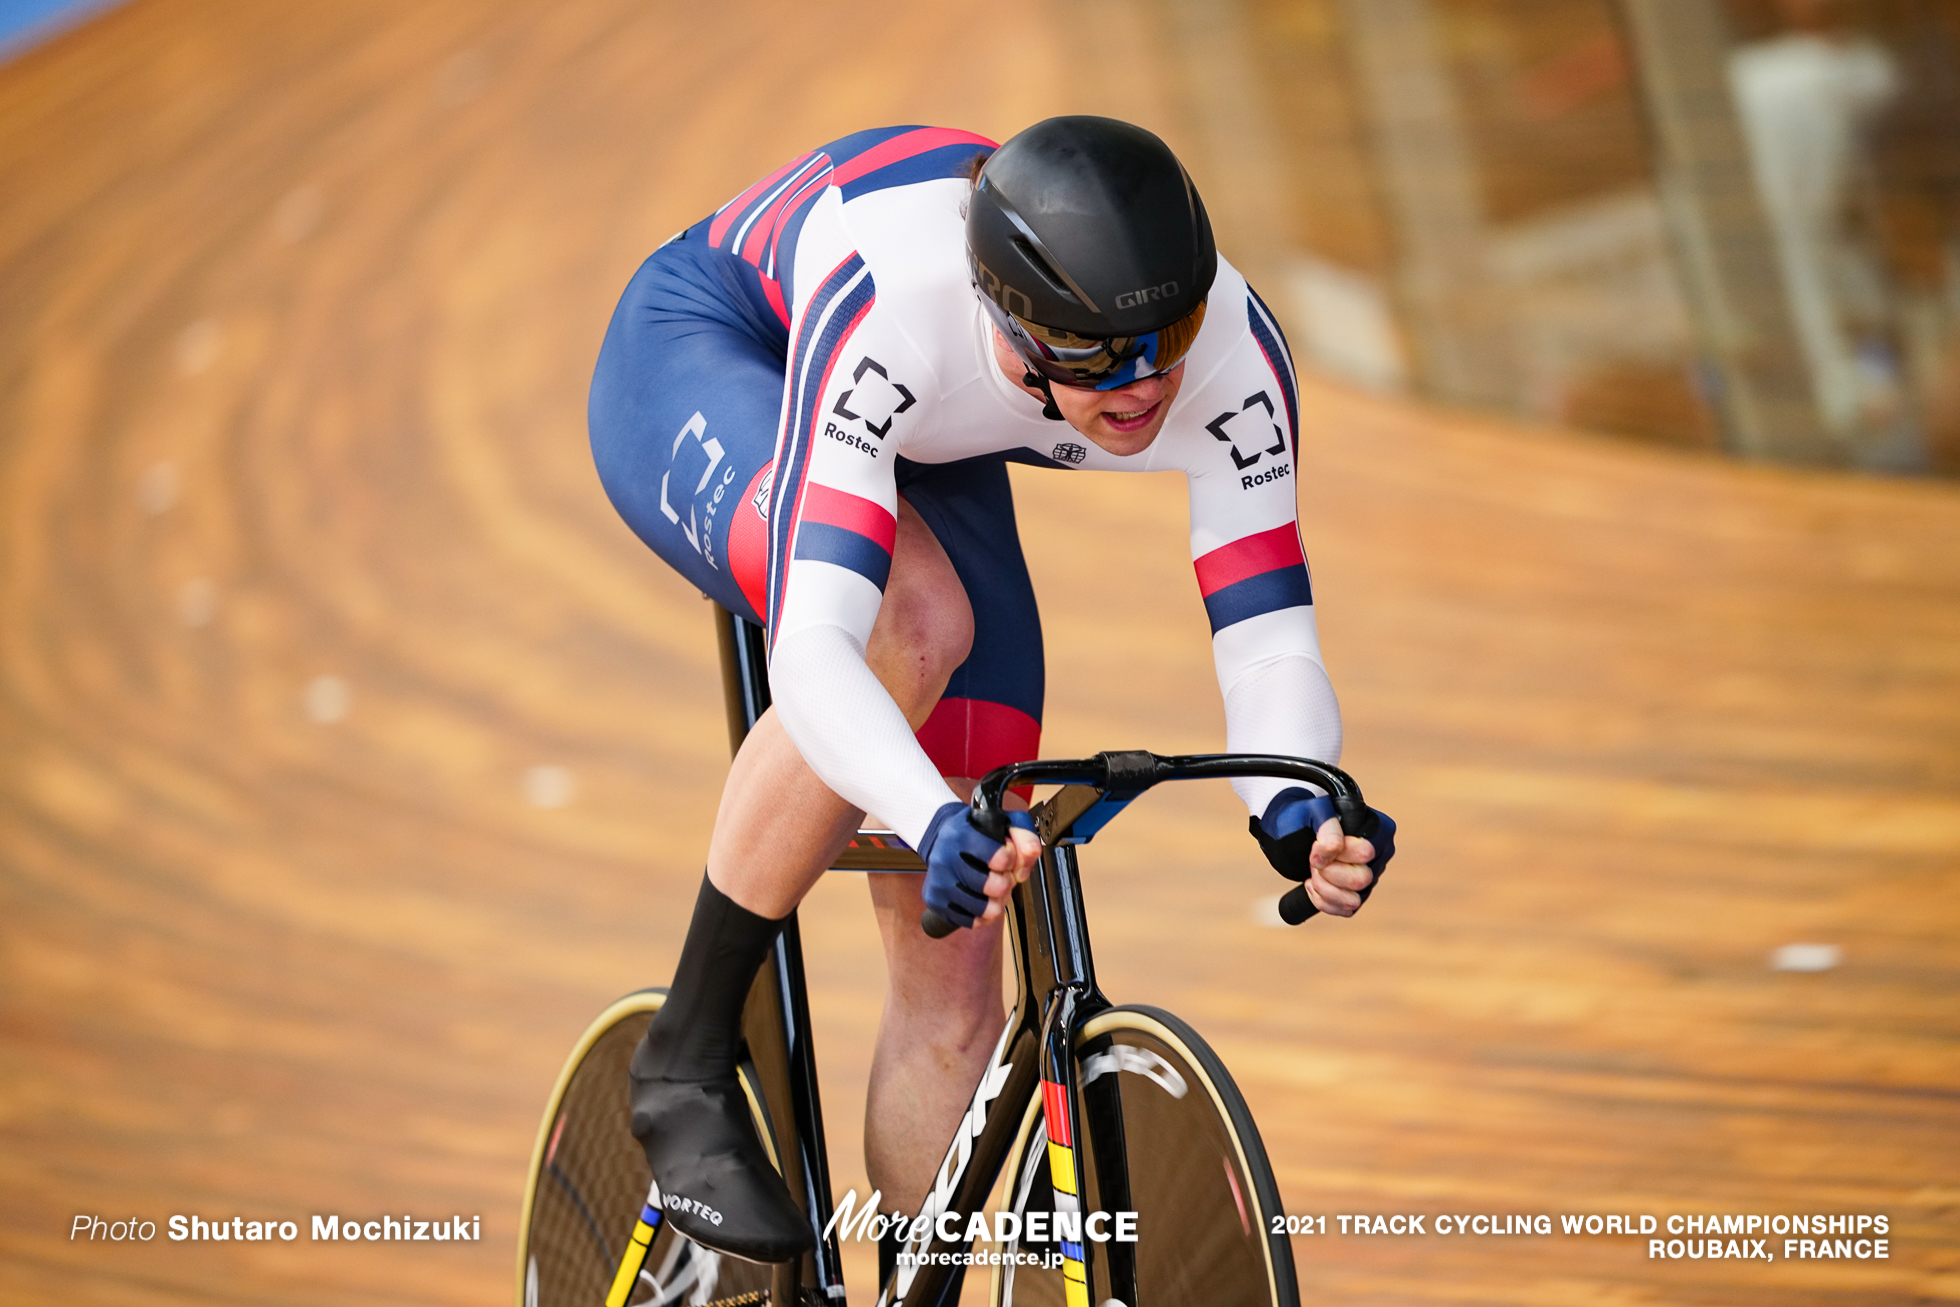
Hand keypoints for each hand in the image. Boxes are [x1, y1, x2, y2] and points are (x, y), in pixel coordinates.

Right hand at [918, 802, 1041, 928]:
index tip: (1006, 854)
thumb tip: (1031, 854)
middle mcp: (945, 858)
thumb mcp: (1004, 824)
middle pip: (997, 886)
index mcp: (961, 833)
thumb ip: (1025, 835)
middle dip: (1007, 882)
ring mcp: (939, 882)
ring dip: (998, 901)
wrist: (944, 841)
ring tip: (994, 888)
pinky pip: (973, 921)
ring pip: (987, 909)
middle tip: (1002, 874)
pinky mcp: (936, 902)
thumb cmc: (977, 834)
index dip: (1012, 859)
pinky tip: (983, 899)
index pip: (1001, 858)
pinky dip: (984, 915)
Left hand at [1251, 789, 1395, 917]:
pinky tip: (1311, 885)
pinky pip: (1347, 910)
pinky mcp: (1358, 893)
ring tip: (1312, 873)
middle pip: (1361, 880)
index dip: (1336, 854)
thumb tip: (1333, 848)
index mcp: (1379, 829)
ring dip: (1324, 889)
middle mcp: (1380, 855)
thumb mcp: (1313, 812)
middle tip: (1313, 861)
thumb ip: (1327, 826)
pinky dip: (1323, 901)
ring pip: (1354, 901)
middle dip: (1328, 872)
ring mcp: (1371, 876)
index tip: (1315, 846)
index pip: (1365, 853)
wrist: (1293, 829)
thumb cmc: (1305, 816)